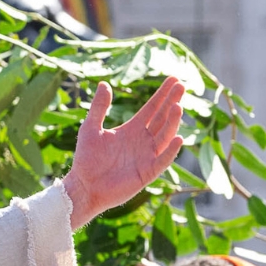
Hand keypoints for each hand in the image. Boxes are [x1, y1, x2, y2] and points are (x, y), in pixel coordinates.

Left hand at [63, 78, 186, 228]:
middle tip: (181, 85)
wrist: (83, 186)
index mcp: (132, 129)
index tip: (174, 79)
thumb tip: (104, 83)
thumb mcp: (90, 128)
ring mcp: (147, 156)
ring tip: (177, 106)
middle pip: (163, 118)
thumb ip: (99, 107)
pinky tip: (178, 138)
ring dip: (173, 122)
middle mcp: (144, 141)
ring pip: (165, 136)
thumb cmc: (86, 159)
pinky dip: (171, 150)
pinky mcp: (148, 172)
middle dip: (172, 102)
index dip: (163, 94)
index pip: (152, 108)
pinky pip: (163, 160)